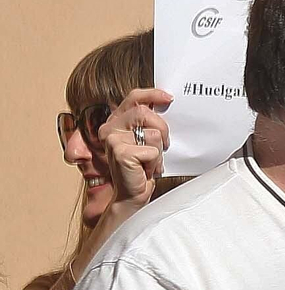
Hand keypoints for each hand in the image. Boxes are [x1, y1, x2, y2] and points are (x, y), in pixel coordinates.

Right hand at [98, 88, 171, 205]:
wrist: (131, 195)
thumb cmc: (141, 168)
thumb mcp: (146, 141)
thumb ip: (149, 125)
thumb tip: (167, 106)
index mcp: (117, 121)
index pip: (134, 98)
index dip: (152, 94)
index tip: (169, 98)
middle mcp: (110, 128)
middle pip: (145, 112)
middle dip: (163, 129)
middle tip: (164, 144)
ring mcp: (113, 140)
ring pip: (153, 133)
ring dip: (159, 151)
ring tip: (150, 161)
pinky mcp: (121, 152)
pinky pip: (152, 151)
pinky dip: (155, 162)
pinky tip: (146, 170)